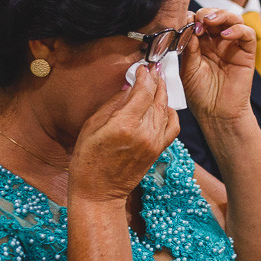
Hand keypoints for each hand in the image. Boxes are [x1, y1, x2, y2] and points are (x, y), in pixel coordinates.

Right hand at [69, 65, 178, 204]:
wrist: (98, 192)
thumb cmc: (87, 160)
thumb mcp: (92, 126)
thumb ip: (113, 104)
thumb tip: (129, 88)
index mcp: (124, 124)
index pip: (143, 91)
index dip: (144, 76)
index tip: (142, 67)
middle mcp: (144, 132)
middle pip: (157, 97)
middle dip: (156, 80)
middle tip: (153, 69)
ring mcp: (154, 142)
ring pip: (166, 109)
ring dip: (163, 93)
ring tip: (158, 83)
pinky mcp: (158, 150)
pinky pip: (173, 126)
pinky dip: (171, 113)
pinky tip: (165, 106)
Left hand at [177, 8, 255, 124]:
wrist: (216, 114)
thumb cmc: (200, 94)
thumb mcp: (188, 69)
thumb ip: (189, 48)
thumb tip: (188, 25)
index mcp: (200, 43)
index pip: (198, 21)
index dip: (192, 18)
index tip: (185, 22)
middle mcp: (217, 41)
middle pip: (216, 15)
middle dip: (206, 13)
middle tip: (199, 21)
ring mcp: (232, 45)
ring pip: (233, 19)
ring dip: (222, 15)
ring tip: (210, 22)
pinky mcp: (247, 53)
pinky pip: (247, 34)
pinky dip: (238, 29)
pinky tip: (226, 35)